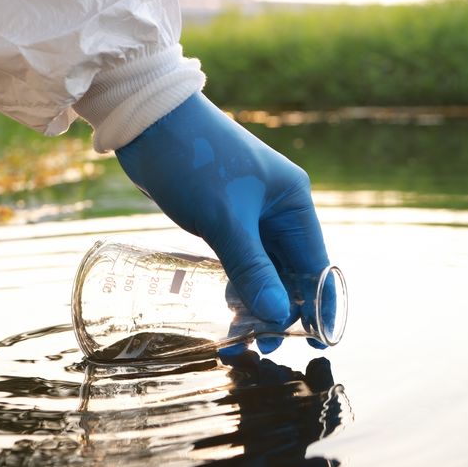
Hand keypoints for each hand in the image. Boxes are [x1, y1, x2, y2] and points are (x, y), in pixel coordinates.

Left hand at [115, 93, 329, 352]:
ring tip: (238, 336)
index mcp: (294, 202)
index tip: (315, 342)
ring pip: (264, 269)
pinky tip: (226, 308)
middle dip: (279, 309)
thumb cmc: (194, 161)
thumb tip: (278, 316)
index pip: (317, 264)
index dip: (318, 304)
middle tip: (259, 345)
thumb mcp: (225, 220)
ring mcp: (252, 213)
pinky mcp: (225, 217)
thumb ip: (252, 269)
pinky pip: (240, 260)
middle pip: (291, 271)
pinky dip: (237, 284)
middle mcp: (279, 209)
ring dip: (255, 301)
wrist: (148, 121)